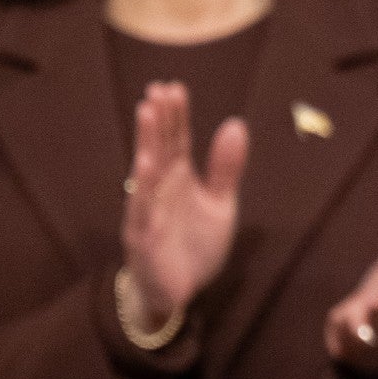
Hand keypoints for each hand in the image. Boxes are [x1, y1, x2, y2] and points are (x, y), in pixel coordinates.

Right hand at [120, 81, 248, 329]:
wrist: (180, 291)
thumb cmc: (194, 245)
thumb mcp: (220, 203)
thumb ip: (226, 168)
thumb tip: (235, 124)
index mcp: (178, 180)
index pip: (176, 141)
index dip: (176, 115)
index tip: (175, 87)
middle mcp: (159, 190)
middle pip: (159, 148)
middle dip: (159, 119)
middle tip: (159, 88)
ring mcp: (148, 211)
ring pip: (146, 172)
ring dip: (146, 142)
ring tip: (147, 112)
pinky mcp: (143, 237)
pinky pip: (142, 209)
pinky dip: (143, 188)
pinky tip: (145, 165)